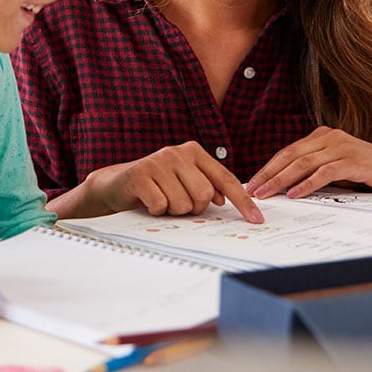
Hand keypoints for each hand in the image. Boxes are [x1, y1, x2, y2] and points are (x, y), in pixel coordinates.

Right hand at [83, 141, 263, 222]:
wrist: (116, 183)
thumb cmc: (156, 184)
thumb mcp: (183, 180)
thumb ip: (206, 185)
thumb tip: (223, 200)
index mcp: (193, 151)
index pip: (226, 178)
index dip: (242, 201)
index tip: (256, 220)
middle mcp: (177, 152)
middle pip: (204, 194)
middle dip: (193, 208)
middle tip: (178, 203)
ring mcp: (158, 162)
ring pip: (182, 204)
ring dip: (172, 211)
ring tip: (161, 200)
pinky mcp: (140, 175)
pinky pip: (160, 205)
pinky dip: (156, 211)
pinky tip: (147, 201)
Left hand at [246, 126, 371, 198]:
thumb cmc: (367, 170)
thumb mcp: (335, 167)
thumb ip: (314, 169)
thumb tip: (284, 186)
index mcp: (320, 136)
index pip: (287, 152)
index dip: (268, 167)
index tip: (252, 182)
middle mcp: (328, 137)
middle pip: (290, 156)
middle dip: (269, 174)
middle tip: (253, 189)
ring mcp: (341, 147)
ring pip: (303, 163)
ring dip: (281, 180)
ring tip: (267, 193)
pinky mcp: (353, 160)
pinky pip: (324, 172)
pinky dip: (307, 184)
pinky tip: (294, 194)